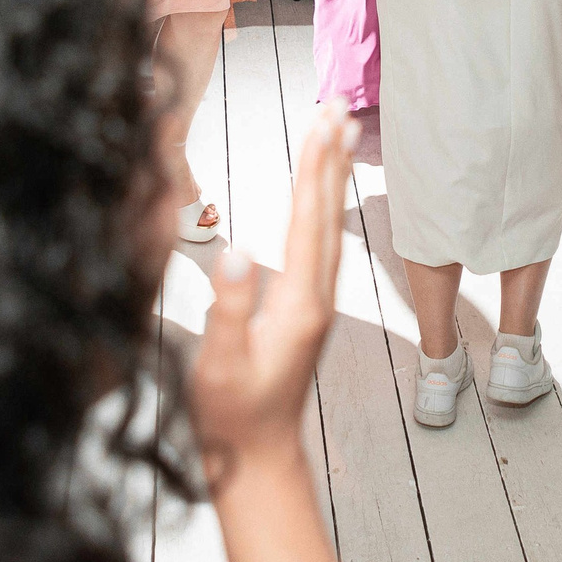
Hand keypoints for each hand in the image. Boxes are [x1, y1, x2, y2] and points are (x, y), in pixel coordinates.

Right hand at [193, 103, 356, 478]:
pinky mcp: (308, 306)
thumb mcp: (222, 366)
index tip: (321, 122)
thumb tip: (236, 254)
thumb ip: (230, 312)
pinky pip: (321, 240)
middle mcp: (317, 295)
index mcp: (299, 302)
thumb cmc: (233, 415)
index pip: (309, 219)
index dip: (314, 168)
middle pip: (327, 211)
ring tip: (338, 131)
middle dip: (331, 156)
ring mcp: (316, 300)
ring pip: (329, 223)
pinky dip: (323, 204)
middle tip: (338, 105)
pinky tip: (321, 191)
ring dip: (332, 175)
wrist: (260, 456)